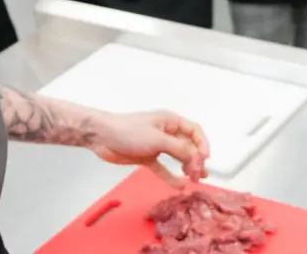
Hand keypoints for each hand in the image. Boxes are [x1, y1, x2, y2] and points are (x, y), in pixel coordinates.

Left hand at [91, 110, 209, 186]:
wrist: (102, 137)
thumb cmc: (130, 132)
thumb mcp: (157, 139)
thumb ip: (178, 149)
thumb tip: (196, 158)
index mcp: (170, 121)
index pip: (193, 130)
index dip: (202, 143)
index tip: (205, 159)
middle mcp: (166, 132)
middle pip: (187, 145)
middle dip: (195, 159)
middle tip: (199, 174)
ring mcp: (156, 145)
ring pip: (177, 157)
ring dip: (187, 167)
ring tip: (195, 179)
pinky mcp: (146, 157)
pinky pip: (163, 168)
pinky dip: (170, 176)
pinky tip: (178, 186)